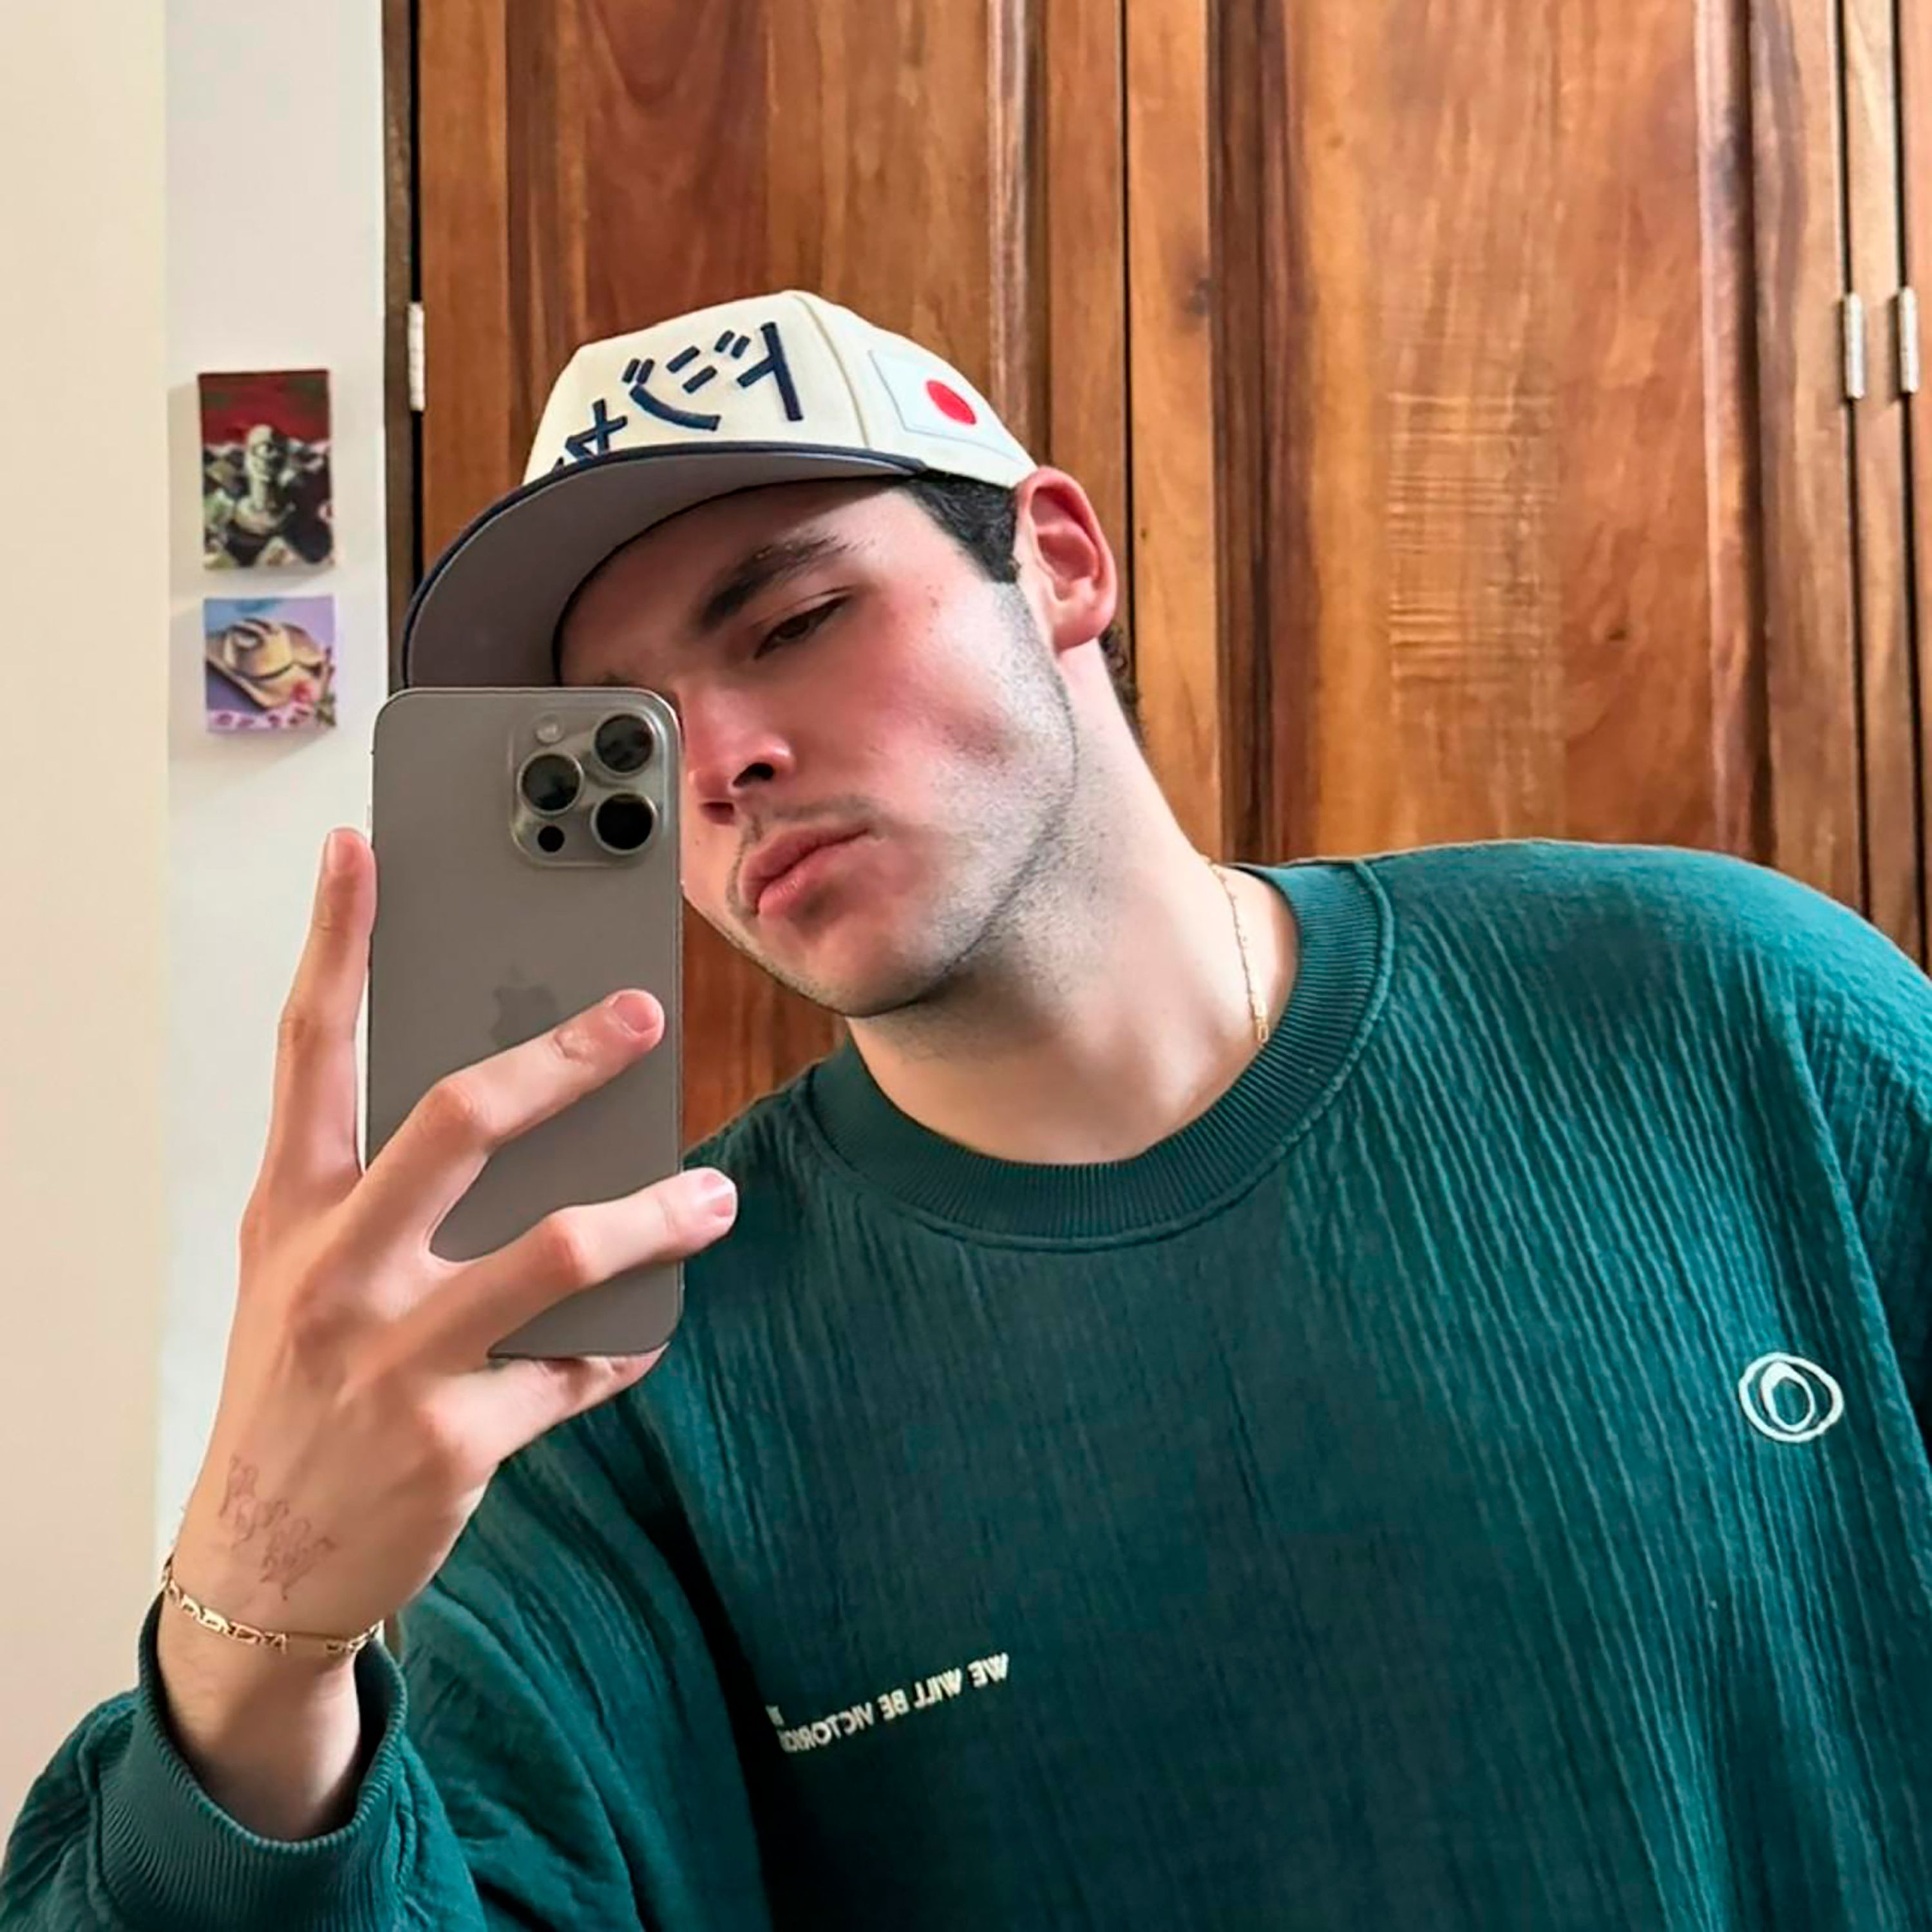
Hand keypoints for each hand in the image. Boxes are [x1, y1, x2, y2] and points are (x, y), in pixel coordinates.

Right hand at [167, 827, 735, 1663]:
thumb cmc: (294, 1384)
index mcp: (294, 1211)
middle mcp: (339, 1270)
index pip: (310, 1051)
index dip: (338, 943)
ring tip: (710, 1199)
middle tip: (639, 1014)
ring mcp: (398, 1358)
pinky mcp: (459, 1438)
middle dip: (562, 1055)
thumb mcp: (303, 1271)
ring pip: (562, 1251)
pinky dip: (628, 1342)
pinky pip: (582, 1367)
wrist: (260, 1559)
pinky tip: (648, 1327)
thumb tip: (512, 1101)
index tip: (364, 851)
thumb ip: (383, 1188)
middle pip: (461, 1120)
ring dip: (657, 1216)